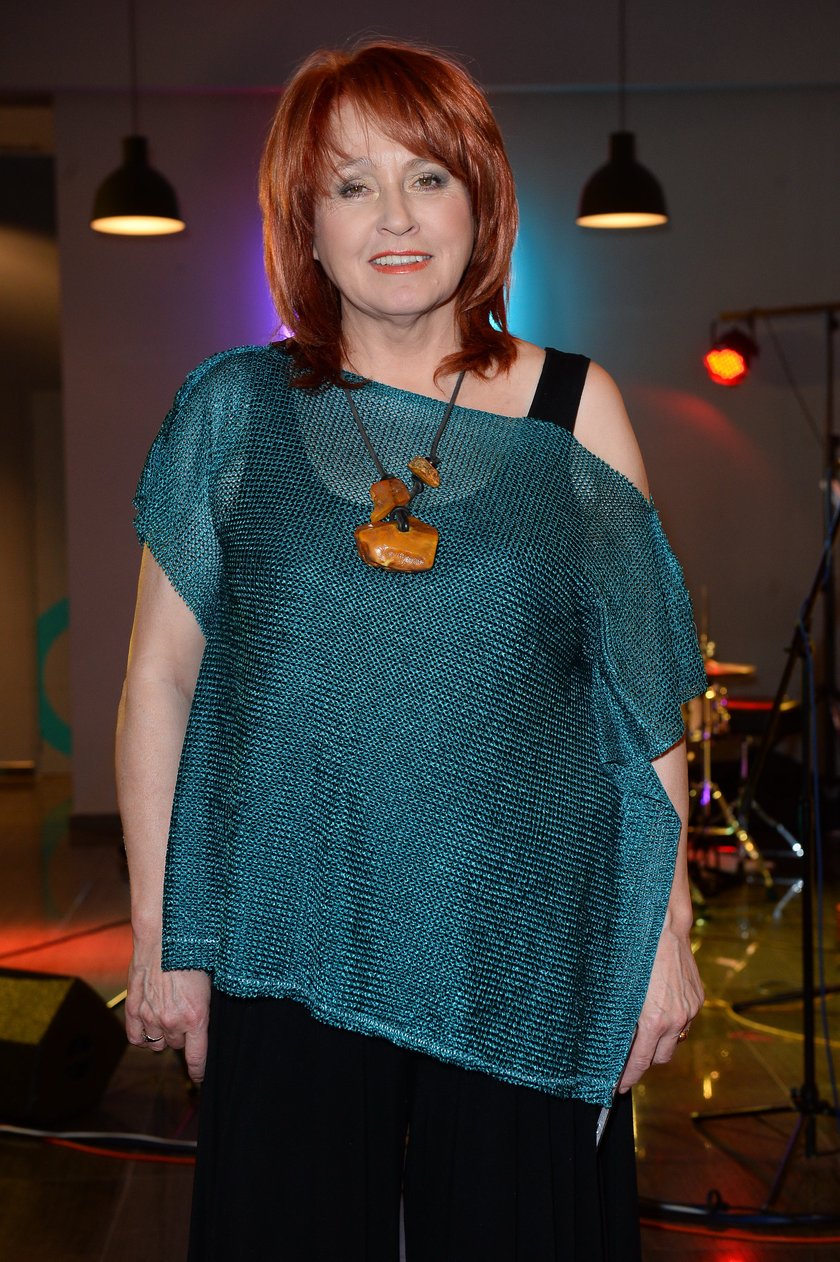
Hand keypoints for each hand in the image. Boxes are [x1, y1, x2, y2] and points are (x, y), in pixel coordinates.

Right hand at [125, 947, 211, 1083]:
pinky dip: (142, 1035)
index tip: (201, 1077)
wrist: (164, 936)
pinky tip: (149, 1024)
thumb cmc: (192, 954)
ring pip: (158, 1043)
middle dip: (183, 1035)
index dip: (199, 1071)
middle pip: (178, 1045)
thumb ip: (205, 1009)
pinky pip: (136, 1038)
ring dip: (164, 1034)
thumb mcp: (210, 984)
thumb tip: (205, 1026)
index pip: (197, 1058)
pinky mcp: (134, 1008)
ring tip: (168, 1015)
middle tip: (186, 1015)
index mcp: (195, 1017)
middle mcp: (171, 1021)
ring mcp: (150, 1016)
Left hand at [617, 917, 703, 1092]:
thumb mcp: (620, 989)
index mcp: (654, 1020)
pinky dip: (671, 1021)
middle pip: (661, 1057)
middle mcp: (676, 1019)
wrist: (665, 927)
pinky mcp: (698, 998)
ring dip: (660, 1041)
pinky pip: (684, 1020)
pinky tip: (659, 1007)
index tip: (619, 1087)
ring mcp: (690, 1009)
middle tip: (628, 1055)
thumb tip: (613, 1039)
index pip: (641, 1061)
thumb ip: (620, 1018)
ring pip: (675, 1039)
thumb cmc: (636, 954)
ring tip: (643, 1031)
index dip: (629, 1076)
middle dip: (646, 1060)